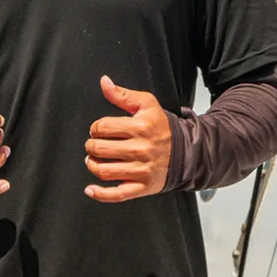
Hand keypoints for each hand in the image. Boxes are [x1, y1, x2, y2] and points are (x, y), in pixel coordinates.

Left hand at [84, 75, 171, 202]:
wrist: (186, 152)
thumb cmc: (161, 127)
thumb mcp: (146, 105)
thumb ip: (122, 94)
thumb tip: (104, 82)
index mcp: (140, 128)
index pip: (102, 127)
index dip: (95, 127)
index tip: (99, 130)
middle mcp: (140, 150)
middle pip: (99, 149)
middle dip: (91, 145)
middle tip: (95, 144)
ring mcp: (141, 170)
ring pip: (103, 171)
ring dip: (92, 164)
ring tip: (94, 160)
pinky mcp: (143, 187)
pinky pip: (117, 195)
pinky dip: (100, 194)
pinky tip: (91, 189)